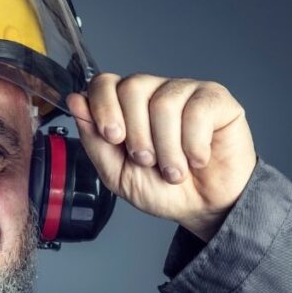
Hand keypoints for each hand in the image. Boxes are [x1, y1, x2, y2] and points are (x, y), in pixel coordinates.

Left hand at [66, 73, 256, 241]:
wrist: (205, 209)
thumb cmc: (164, 190)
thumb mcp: (118, 174)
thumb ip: (94, 140)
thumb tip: (75, 101)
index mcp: (127, 106)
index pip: (105, 83)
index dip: (104, 108)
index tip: (113, 138)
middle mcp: (155, 92)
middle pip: (132, 88)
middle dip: (137, 134)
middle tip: (148, 161)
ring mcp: (186, 92)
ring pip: (164, 103)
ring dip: (167, 149)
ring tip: (175, 170)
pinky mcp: (216, 99)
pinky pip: (197, 111)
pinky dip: (194, 145)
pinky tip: (198, 159)